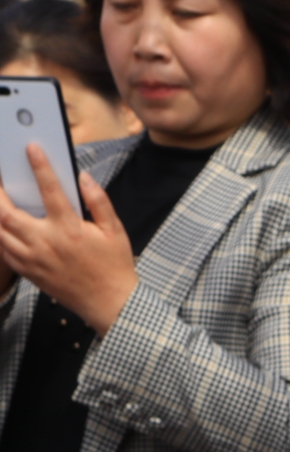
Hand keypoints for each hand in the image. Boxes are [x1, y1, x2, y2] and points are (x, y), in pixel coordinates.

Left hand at [0, 146, 136, 332]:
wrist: (109, 302)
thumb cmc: (114, 266)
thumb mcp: (115, 231)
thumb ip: (99, 201)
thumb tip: (83, 178)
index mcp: (70, 229)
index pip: (50, 190)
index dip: (40, 167)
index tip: (31, 149)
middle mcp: (46, 243)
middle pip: (7, 212)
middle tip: (0, 178)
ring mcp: (33, 258)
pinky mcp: (28, 271)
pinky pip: (3, 250)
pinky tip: (0, 226)